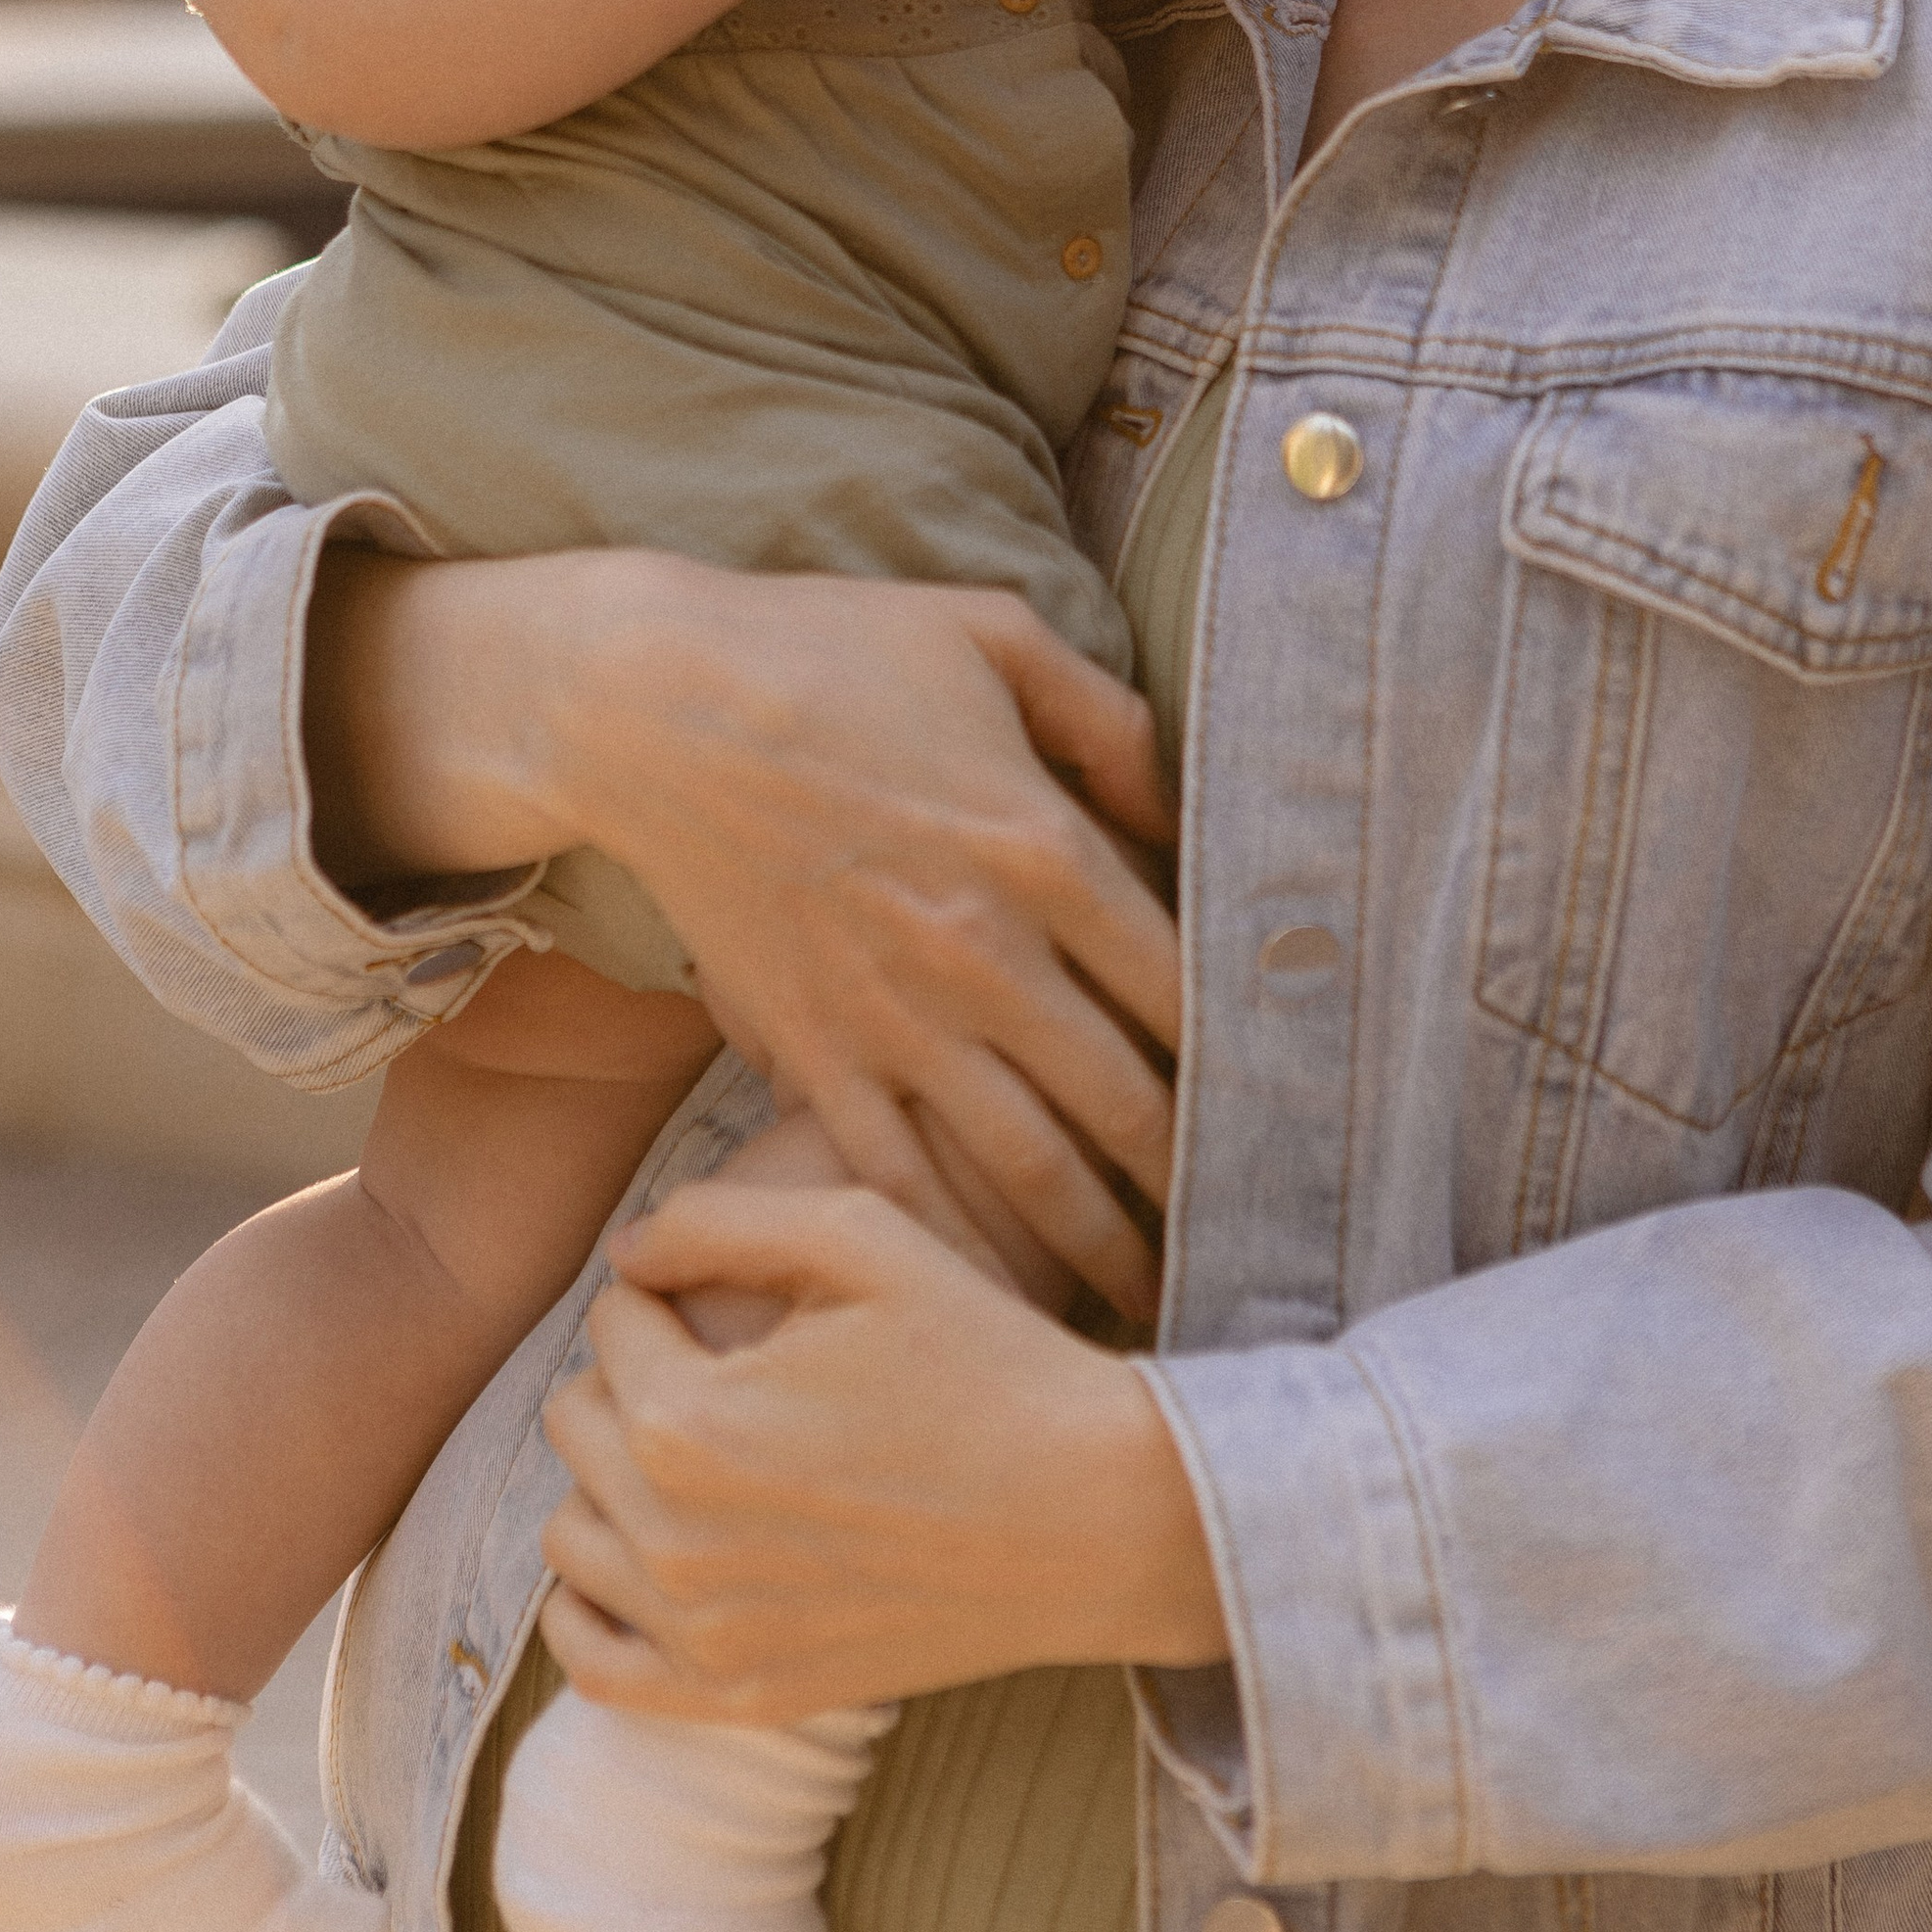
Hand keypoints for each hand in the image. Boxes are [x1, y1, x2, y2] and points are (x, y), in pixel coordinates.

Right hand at [332, 543, 1185, 1315]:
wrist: (650, 706)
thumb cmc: (827, 651)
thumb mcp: (994, 636)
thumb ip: (1107, 722)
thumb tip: (1178, 810)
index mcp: (1044, 848)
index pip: (1182, 989)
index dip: (1243, 1063)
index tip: (1281, 1113)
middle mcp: (983, 954)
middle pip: (1124, 1102)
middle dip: (1190, 1182)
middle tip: (1243, 1236)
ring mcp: (893, 1017)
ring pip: (1027, 1168)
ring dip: (1097, 1241)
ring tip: (1148, 1295)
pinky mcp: (810, 1052)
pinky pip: (898, 1178)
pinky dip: (956, 1246)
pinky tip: (998, 1292)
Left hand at [535, 1187, 1229, 1720]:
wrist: (1092, 1515)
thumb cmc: (985, 1358)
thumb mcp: (863, 1237)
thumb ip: (717, 1220)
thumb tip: (624, 1252)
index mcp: (688, 1421)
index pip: (612, 1319)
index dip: (680, 1289)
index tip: (757, 1302)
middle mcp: (672, 1542)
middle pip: (575, 1418)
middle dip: (640, 1374)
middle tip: (740, 1366)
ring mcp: (702, 1634)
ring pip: (571, 1531)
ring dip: (618, 1478)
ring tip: (713, 1451)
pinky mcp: (738, 1696)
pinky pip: (592, 1661)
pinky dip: (597, 1602)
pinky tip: (658, 1551)